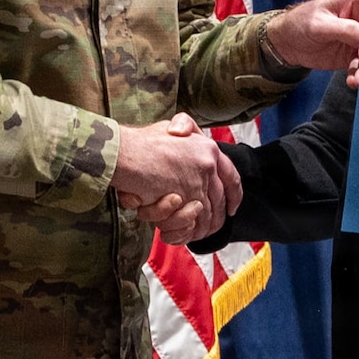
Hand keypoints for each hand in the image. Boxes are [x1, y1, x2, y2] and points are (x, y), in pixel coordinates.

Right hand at [111, 113, 240, 242]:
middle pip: (219, 200)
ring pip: (206, 215)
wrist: (124, 154)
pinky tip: (181, 231)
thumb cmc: (141, 142)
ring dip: (200, 227)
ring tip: (192, 231)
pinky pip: (192, 224)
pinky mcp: (183, 201)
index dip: (234, 195)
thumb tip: (183, 133)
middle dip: (217, 217)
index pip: (231, 177)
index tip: (232, 207)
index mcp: (208, 149)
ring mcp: (197, 184)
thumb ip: (183, 129)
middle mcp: (207, 167)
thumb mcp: (168, 127)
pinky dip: (186, 231)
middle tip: (211, 226)